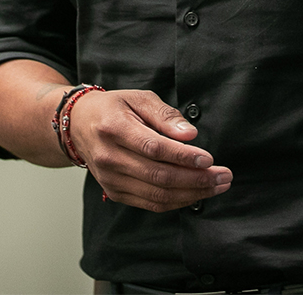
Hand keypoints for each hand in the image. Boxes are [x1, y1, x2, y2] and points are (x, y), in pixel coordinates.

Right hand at [66, 88, 232, 211]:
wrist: (79, 124)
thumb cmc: (113, 108)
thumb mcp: (138, 98)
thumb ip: (165, 114)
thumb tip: (189, 135)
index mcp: (113, 127)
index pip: (153, 148)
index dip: (183, 156)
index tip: (209, 159)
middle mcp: (109, 156)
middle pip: (158, 176)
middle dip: (197, 179)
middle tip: (223, 176)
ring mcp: (110, 178)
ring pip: (157, 195)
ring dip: (192, 194)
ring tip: (217, 186)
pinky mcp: (114, 192)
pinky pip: (151, 204)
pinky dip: (177, 201)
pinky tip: (195, 193)